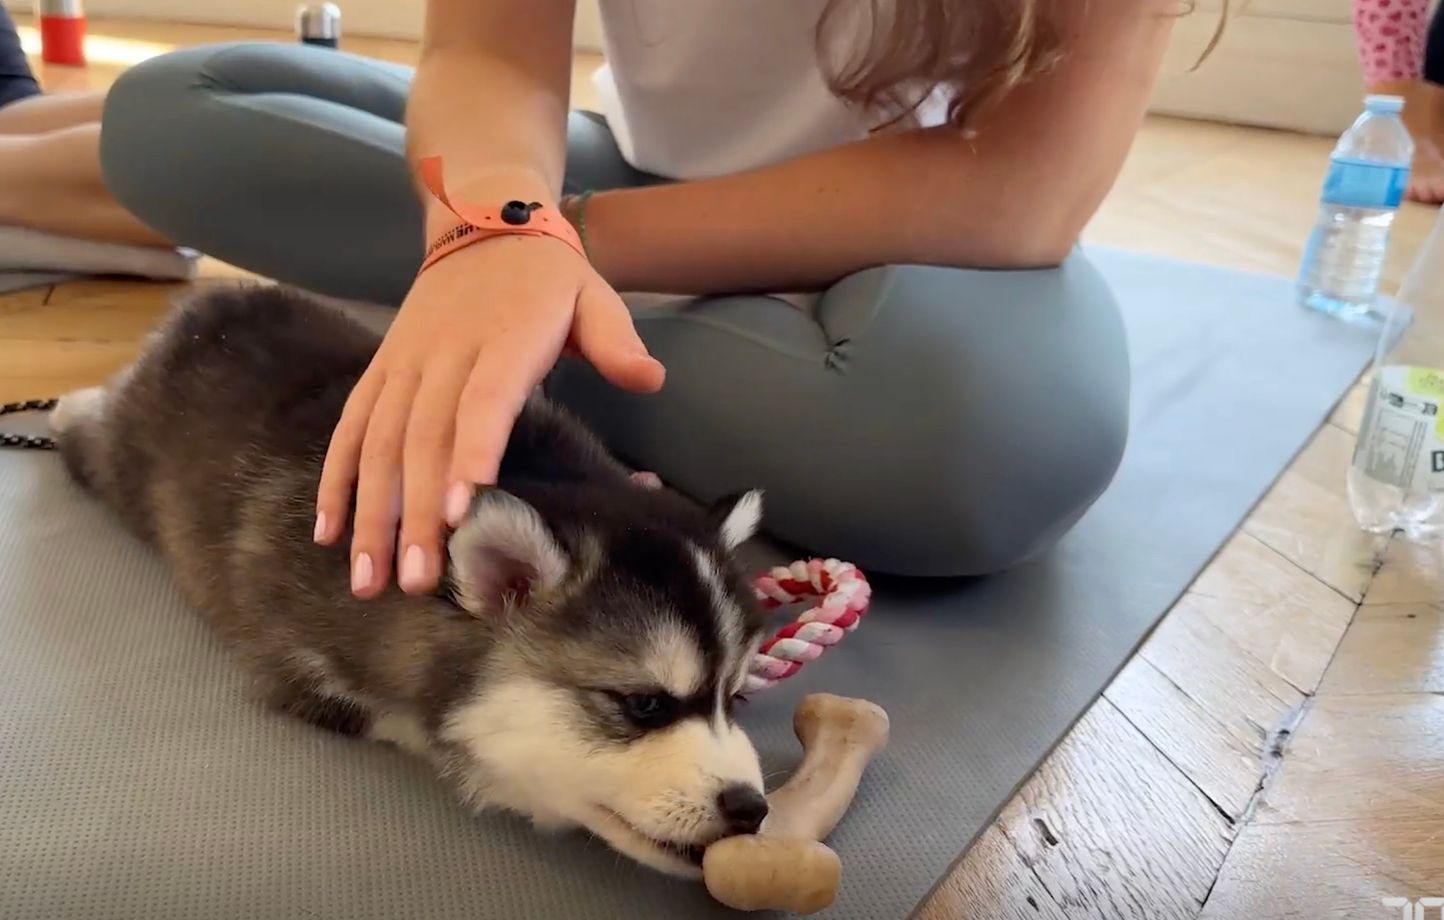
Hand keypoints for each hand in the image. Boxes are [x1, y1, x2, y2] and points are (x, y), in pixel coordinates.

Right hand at [313, 235, 664, 597]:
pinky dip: (336, 478)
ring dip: (370, 512)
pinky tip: (328, 532)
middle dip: (414, 513)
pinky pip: (351, 427)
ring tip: (368, 578)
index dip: (470, 452)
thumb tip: (650, 379)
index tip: (459, 510)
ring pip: (378, 442)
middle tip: (417, 579)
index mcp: (504, 339)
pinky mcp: (381, 369)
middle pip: (423, 437)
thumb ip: (616, 342)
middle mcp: (445, 354)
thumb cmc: (548, 278)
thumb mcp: (593, 296)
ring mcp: (405, 363)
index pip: (485, 400)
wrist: (482, 218)